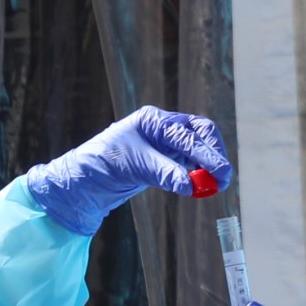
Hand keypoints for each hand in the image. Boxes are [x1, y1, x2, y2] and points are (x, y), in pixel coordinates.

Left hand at [27, 106, 233, 234]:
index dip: (207, 154)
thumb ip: (164, 173)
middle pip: (200, 133)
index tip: (219, 174)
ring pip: (197, 148)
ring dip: (208, 164)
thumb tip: (191, 185)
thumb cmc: (101, 165)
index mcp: (153, 120)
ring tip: (214, 185)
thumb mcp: (134, 167)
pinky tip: (199, 185)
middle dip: (214, 154)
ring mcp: (163, 143)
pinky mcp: (163, 160)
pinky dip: (197, 173)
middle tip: (223, 179)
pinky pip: (188, 162)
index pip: (189, 133)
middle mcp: (161, 127)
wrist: (82, 182)